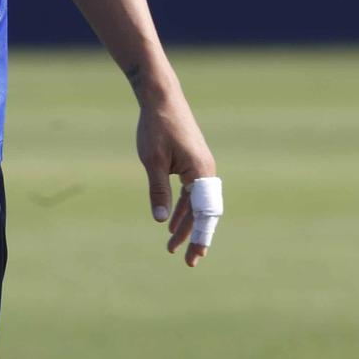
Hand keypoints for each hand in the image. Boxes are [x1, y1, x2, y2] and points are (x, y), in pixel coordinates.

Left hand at [135, 83, 219, 268]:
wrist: (160, 97)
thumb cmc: (156, 126)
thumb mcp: (152, 161)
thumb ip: (158, 191)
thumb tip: (160, 221)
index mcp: (200, 172)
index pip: (204, 213)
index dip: (200, 237)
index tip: (194, 257)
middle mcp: (206, 170)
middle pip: (203, 212)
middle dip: (194, 236)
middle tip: (187, 262)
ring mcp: (201, 166)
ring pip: (195, 204)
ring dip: (185, 224)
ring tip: (171, 246)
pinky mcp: (192, 162)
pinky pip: (191, 192)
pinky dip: (182, 208)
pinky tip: (170, 222)